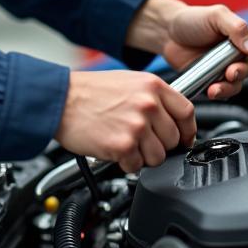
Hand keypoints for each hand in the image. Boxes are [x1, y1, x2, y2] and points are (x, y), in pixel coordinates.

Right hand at [55, 69, 195, 172]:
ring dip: (143, 157)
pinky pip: (136, 166)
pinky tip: (114, 149)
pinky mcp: (123, 145)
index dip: (187, 131)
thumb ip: (152, 97)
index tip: (183, 138)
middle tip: (142, 142)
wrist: (60, 99)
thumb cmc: (89, 91)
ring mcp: (136, 125)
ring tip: (126, 144)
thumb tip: (170, 118)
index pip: (187, 113)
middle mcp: (148, 104)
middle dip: (160, 146)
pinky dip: (126, 163)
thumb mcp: (129, 82)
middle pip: (173, 139)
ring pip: (158, 157)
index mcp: (152, 86)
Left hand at [127, 0, 247, 99]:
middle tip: (230, 72)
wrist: (167, 33)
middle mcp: (234, 55)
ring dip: (228, 88)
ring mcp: (222, 69)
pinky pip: (219, 92)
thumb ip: (236, 27)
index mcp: (240, 37)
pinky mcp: (210, 81)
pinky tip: (209, 90)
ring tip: (216, 87)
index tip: (247, 56)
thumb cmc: (192, 20)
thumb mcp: (216, 16)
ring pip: (235, 84)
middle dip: (240, 73)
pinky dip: (217, 94)